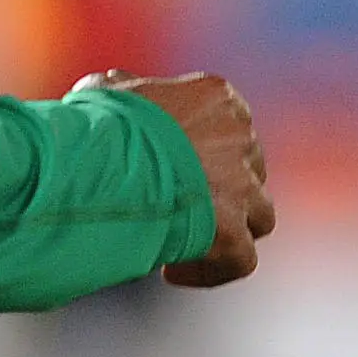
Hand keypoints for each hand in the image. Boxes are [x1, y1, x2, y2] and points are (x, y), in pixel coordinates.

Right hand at [75, 69, 273, 286]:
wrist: (103, 159)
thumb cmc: (99, 121)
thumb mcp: (106, 91)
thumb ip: (123, 88)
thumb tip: (118, 85)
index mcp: (217, 99)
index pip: (227, 121)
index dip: (198, 146)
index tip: (165, 163)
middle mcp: (241, 138)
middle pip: (246, 168)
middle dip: (216, 188)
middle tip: (171, 204)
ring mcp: (241, 187)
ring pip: (259, 214)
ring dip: (228, 227)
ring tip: (182, 239)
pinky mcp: (231, 230)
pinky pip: (240, 260)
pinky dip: (213, 269)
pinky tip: (173, 272)